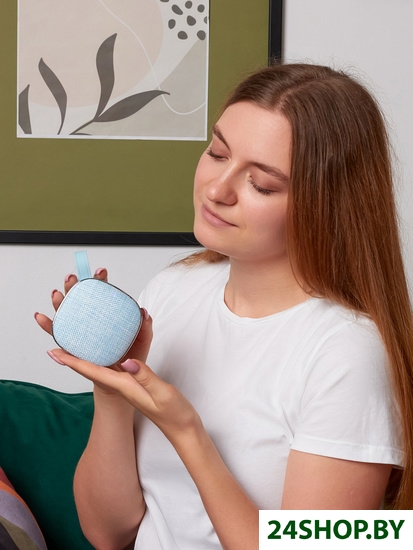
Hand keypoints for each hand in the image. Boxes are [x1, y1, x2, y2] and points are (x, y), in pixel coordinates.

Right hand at [35, 267, 152, 366]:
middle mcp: (91, 321)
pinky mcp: (72, 347)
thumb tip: (143, 311)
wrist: (122, 380)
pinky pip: (57, 335)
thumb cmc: (132, 358)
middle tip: (74, 278)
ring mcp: (80, 332)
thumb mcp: (142, 340)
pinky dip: (47, 325)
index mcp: (108, 316)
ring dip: (59, 302)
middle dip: (75, 286)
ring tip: (57, 294)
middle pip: (80, 299)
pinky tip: (41, 317)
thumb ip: (145, 326)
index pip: (102, 294)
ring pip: (66, 313)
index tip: (101, 272)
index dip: (100, 282)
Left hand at [47, 350, 199, 442]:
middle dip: (73, 353)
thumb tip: (127, 362)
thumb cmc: (174, 414)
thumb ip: (145, 377)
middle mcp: (122, 385)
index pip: (93, 372)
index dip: (72, 361)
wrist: (183, 430)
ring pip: (102, 364)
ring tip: (78, 336)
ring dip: (89, 351)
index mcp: (124, 386)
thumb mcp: (162, 394)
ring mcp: (128, 384)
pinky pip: (117, 363)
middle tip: (57, 334)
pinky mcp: (136, 382)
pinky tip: (110, 344)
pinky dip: (111, 351)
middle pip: (91, 366)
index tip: (53, 351)